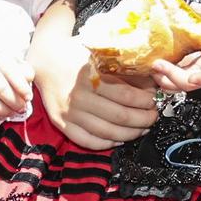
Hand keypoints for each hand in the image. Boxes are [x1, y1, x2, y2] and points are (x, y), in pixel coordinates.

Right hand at [0, 56, 32, 124]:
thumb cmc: (6, 74)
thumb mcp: (19, 68)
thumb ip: (26, 72)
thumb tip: (27, 79)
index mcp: (0, 59)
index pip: (13, 74)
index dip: (22, 89)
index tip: (28, 98)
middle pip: (1, 89)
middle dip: (14, 103)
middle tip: (20, 108)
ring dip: (1, 111)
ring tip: (9, 113)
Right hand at [28, 25, 158, 149]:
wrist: (47, 61)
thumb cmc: (77, 56)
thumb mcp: (101, 56)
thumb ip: (124, 70)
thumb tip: (151, 83)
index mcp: (91, 77)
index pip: (125, 95)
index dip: (144, 101)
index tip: (154, 101)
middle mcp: (79, 97)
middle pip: (119, 116)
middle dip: (142, 120)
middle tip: (152, 117)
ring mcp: (69, 113)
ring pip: (106, 132)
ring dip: (129, 134)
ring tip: (141, 129)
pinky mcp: (61, 124)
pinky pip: (87, 141)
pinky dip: (106, 144)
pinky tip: (119, 139)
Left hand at [151, 9, 200, 93]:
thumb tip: (193, 7)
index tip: (193, 79)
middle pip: (188, 84)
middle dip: (171, 76)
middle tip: (157, 64)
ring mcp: (192, 78)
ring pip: (177, 87)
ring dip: (163, 80)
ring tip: (152, 66)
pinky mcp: (183, 78)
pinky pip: (171, 84)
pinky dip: (161, 79)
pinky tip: (154, 69)